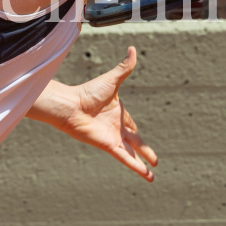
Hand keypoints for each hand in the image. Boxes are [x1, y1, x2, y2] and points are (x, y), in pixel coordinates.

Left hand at [57, 47, 157, 181]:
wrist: (71, 106)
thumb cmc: (87, 92)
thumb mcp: (112, 80)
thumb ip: (125, 67)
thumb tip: (132, 49)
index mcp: (117, 112)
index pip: (130, 123)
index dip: (135, 129)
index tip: (138, 133)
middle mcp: (116, 127)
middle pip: (135, 141)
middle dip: (145, 150)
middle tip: (154, 159)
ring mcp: (113, 137)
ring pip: (132, 153)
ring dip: (142, 164)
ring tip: (151, 176)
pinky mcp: (110, 145)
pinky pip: (126, 158)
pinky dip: (136, 166)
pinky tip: (146, 175)